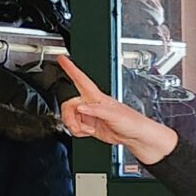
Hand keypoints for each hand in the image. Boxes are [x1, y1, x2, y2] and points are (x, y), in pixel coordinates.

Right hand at [55, 56, 180, 163]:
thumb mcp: (114, 114)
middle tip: (77, 125)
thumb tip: (80, 107)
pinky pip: (73, 127)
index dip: (70, 68)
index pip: (81, 79)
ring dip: (75, 126)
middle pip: (69, 104)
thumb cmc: (131, 121)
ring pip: (69, 117)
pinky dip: (78, 131)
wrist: (134, 136)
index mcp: (97, 97)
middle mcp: (91, 104)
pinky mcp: (88, 125)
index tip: (61, 58)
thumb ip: (96, 110)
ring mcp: (89, 115)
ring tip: (88, 129)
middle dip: (70, 117)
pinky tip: (88, 131)